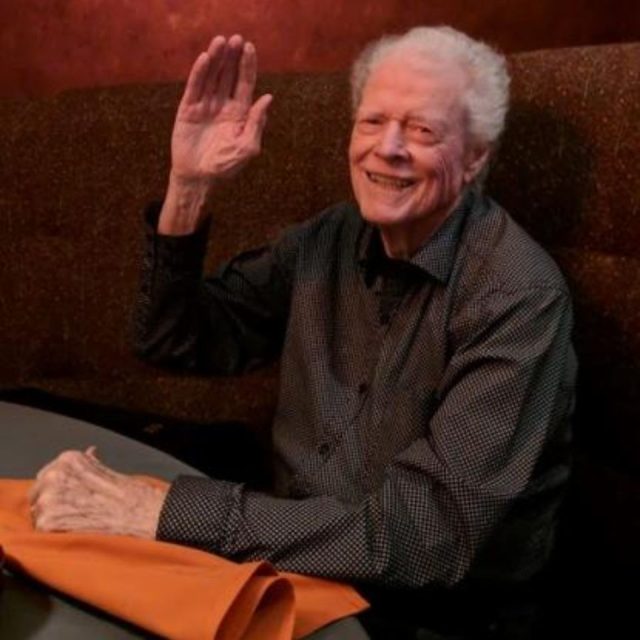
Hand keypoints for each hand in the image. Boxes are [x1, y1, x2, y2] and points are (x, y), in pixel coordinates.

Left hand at [28, 447, 168, 538]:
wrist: (138, 512)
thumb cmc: (128, 492)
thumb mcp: (107, 468)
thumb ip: (89, 462)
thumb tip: (89, 453)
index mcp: (67, 459)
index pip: (46, 475)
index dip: (57, 488)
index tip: (67, 496)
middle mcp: (54, 475)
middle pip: (38, 493)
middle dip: (52, 502)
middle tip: (72, 511)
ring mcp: (49, 499)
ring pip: (38, 513)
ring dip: (53, 518)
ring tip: (76, 520)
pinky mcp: (48, 521)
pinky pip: (42, 530)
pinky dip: (56, 531)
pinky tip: (74, 529)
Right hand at [171, 34, 271, 185]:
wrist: (199, 178)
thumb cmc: (225, 166)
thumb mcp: (247, 147)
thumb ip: (257, 123)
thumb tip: (268, 98)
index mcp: (240, 113)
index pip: (245, 84)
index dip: (247, 66)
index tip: (250, 48)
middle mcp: (223, 105)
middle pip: (229, 75)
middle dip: (233, 57)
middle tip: (236, 38)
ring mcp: (205, 105)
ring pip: (212, 77)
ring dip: (217, 59)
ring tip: (220, 41)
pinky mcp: (189, 109)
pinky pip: (195, 87)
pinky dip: (199, 73)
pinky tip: (205, 58)